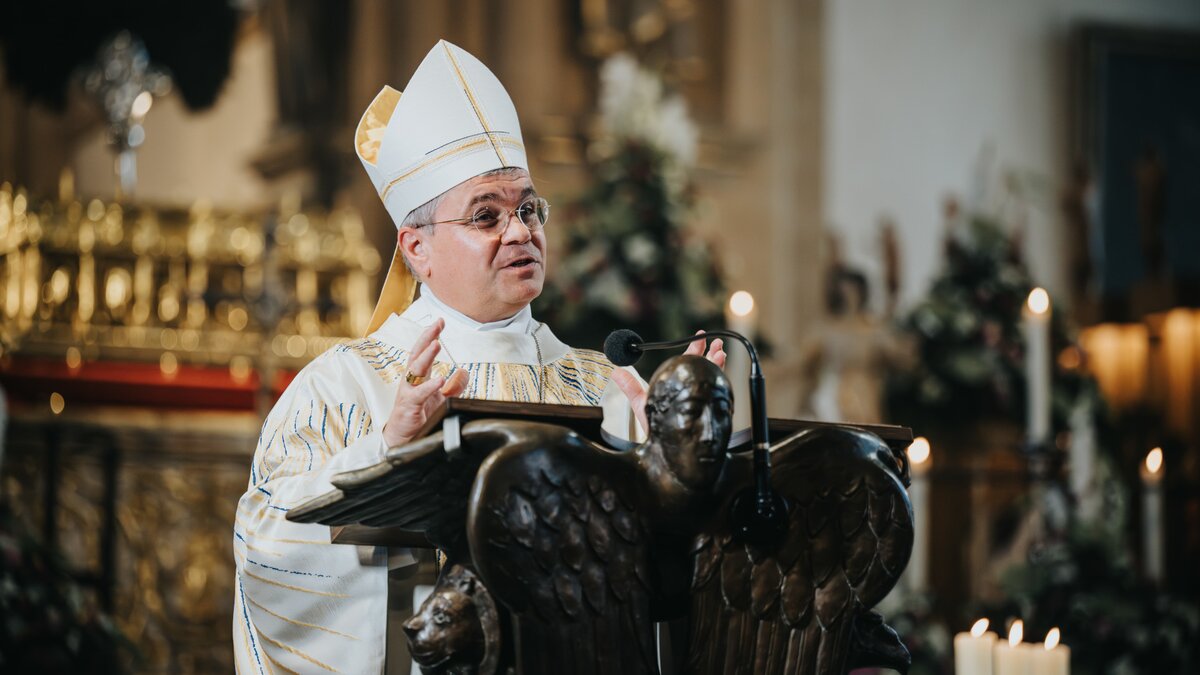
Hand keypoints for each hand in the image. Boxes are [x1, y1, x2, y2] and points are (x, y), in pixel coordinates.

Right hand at [381, 318, 468, 447]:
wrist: (404, 438)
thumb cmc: (420, 416)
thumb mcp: (441, 399)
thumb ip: (454, 386)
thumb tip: (464, 371)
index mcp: (418, 376)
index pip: (424, 350)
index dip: (431, 336)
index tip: (440, 321)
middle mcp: (410, 380)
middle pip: (417, 353)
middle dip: (427, 337)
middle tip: (437, 324)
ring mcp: (407, 391)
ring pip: (415, 369)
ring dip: (426, 356)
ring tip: (437, 344)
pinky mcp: (408, 405)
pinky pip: (418, 394)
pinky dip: (429, 386)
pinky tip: (439, 379)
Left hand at [612, 330, 726, 433]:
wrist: (664, 447)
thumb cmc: (656, 426)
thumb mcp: (641, 403)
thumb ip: (630, 387)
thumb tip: (616, 372)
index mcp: (678, 384)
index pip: (688, 363)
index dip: (694, 349)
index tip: (700, 336)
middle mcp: (691, 389)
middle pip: (703, 366)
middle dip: (710, 352)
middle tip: (714, 341)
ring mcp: (701, 398)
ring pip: (712, 376)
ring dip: (717, 362)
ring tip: (719, 352)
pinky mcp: (708, 408)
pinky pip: (716, 390)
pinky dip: (719, 378)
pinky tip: (718, 369)